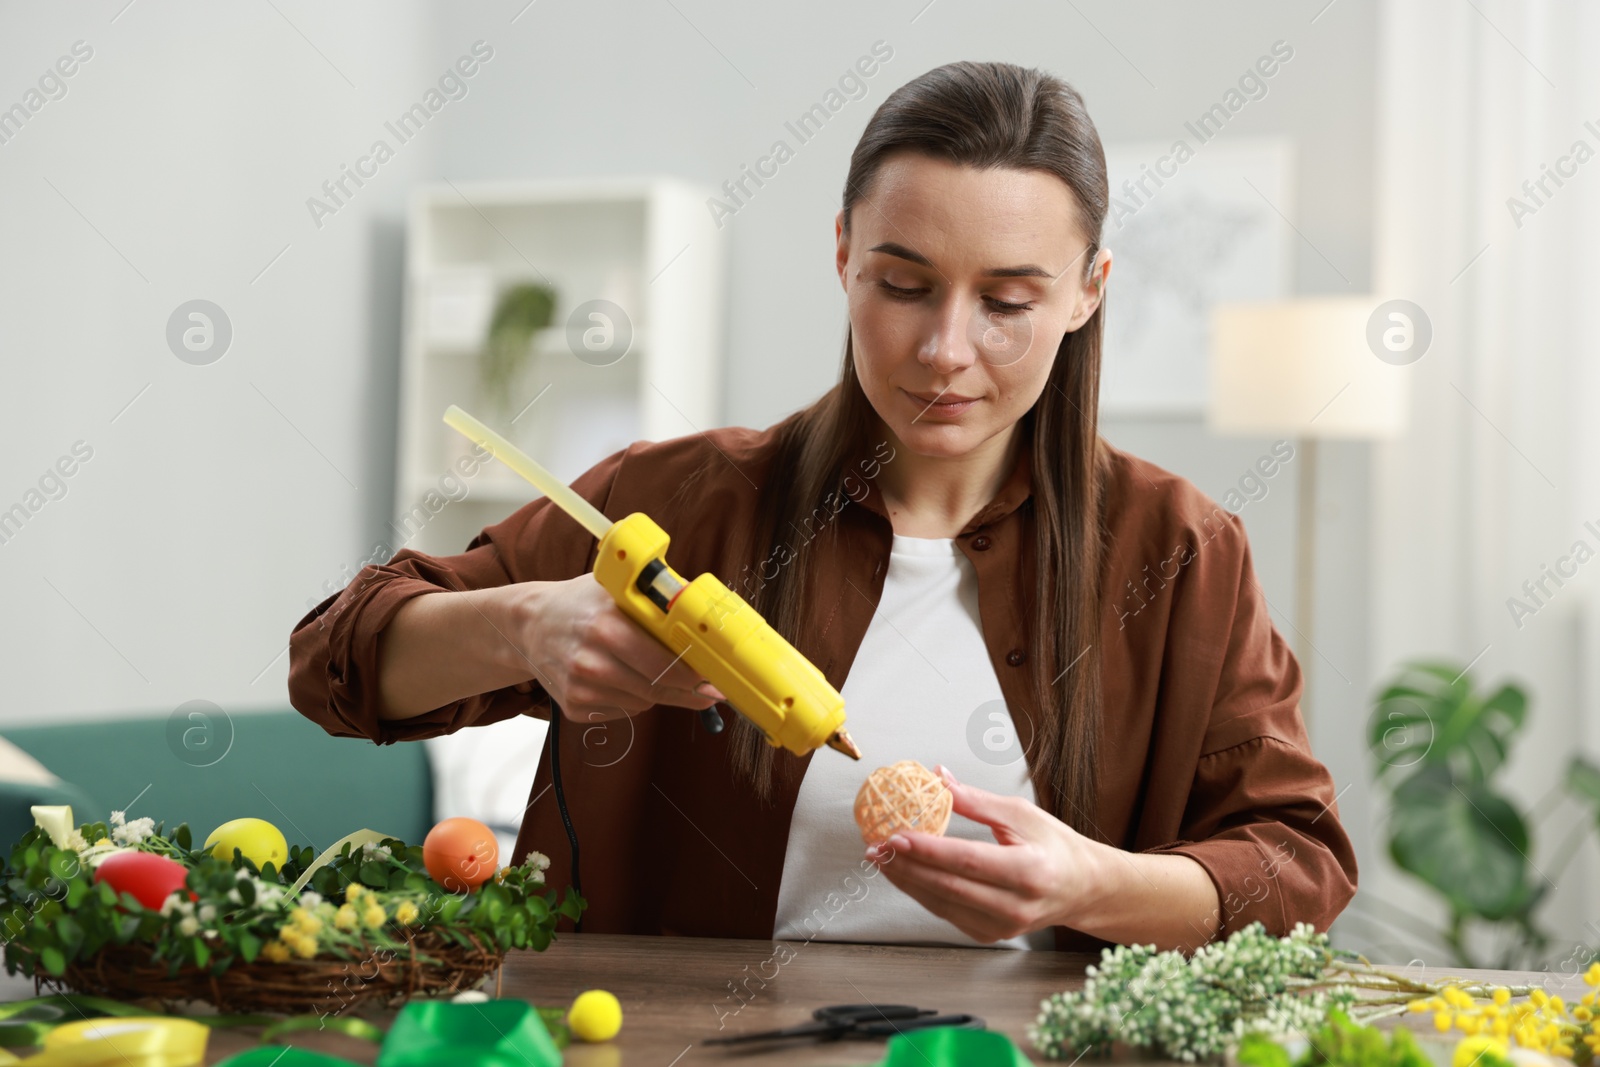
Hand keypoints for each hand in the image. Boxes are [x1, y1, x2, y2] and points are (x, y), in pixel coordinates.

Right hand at [511, 575, 725, 722]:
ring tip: (652, 670)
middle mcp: (591, 661)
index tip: (715, 681)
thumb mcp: (615, 589)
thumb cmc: (580, 602)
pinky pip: (623, 711)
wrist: (529, 625)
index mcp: (606, 628)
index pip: (663, 664)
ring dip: (659, 692)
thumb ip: (657, 600)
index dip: (694, 676)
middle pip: (657, 690)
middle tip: (709, 693)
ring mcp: (580, 688)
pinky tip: (623, 677)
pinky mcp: (574, 707)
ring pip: (643, 703)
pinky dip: (633, 698)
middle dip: (688, 693)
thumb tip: (701, 613)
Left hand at [864, 765, 1107, 943]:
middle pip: (949, 886)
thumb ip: (976, 801)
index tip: (896, 835)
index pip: (968, 860)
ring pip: (943, 904)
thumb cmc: (1055, 847)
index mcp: (1028, 871)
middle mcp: (1016, 905)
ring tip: (881, 859)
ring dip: (907, 881)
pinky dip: (922, 893)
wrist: (1082, 889)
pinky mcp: (991, 935)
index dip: (928, 849)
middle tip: (875, 848)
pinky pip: (948, 914)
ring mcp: (1003, 927)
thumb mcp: (1021, 814)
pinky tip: (905, 875)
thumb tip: (937, 777)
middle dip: (906, 866)